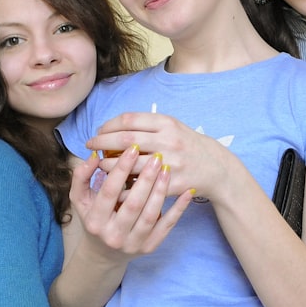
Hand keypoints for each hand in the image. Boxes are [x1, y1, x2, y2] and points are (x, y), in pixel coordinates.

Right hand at [69, 148, 190, 260]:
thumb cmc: (94, 218)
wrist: (104, 254)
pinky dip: (179, 209)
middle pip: (133, 204)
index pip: (109, 192)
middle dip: (146, 178)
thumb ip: (81, 177)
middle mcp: (113, 235)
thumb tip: (93, 156)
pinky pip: (167, 226)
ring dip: (161, 191)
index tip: (132, 148)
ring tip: (167, 169)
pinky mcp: (150, 247)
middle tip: (157, 157)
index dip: (120, 169)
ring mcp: (133, 243)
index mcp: (95, 221)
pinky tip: (187, 192)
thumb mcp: (80, 199)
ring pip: (151, 215)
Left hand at [85, 112, 239, 200]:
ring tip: (100, 165)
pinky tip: (114, 185)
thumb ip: (146, 125)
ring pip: (130, 165)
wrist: (215, 167)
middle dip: (103, 142)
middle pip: (126, 140)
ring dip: (109, 165)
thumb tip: (112, 127)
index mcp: (167, 123)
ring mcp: (170, 163)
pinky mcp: (171, 184)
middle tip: (90, 145)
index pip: (129, 120)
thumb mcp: (172, 126)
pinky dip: (124, 186)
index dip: (109, 125)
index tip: (98, 130)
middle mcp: (168, 141)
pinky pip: (141, 187)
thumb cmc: (187, 145)